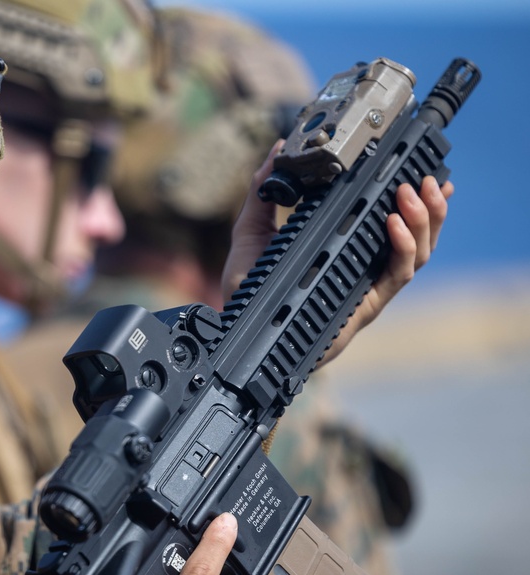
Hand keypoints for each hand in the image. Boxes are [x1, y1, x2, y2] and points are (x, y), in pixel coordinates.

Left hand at [221, 142, 450, 366]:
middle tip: (425, 178)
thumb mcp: (253, 231)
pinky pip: (395, 276)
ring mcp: (366, 287)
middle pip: (418, 236)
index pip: (391, 221)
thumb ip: (263, 192)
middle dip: (430, 206)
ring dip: (423, 221)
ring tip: (411, 194)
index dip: (416, 199)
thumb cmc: (249, 287)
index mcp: (344, 247)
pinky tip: (393, 224)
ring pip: (417, 255)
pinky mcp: (364, 306)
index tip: (425, 172)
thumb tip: (278, 151)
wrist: (238, 329)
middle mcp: (362, 267)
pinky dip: (401, 248)